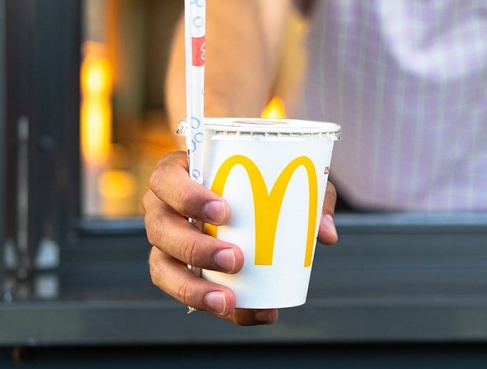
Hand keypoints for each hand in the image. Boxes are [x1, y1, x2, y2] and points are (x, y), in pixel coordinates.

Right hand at [143, 151, 338, 324]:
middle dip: (195, 248)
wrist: (248, 192)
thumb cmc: (261, 176)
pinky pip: (185, 292)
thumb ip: (311, 197)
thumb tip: (325, 234)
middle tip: (235, 259)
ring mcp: (165, 242)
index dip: (188, 197)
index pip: (165, 180)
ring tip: (229, 299)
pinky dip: (211, 304)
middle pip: (161, 230)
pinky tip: (243, 312)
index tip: (224, 211)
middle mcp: (162, 208)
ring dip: (193, 288)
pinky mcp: (177, 270)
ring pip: (163, 268)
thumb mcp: (288, 176)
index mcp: (176, 174)